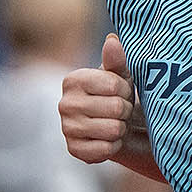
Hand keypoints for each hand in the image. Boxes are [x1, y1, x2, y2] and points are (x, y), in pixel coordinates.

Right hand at [61, 32, 136, 163]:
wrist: (110, 125)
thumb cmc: (115, 95)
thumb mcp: (119, 74)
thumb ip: (116, 58)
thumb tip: (112, 41)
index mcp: (73, 80)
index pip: (115, 85)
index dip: (126, 90)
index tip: (122, 92)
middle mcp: (65, 103)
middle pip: (116, 108)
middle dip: (126, 110)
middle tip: (121, 111)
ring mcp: (67, 128)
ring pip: (113, 129)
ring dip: (121, 128)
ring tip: (116, 123)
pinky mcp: (73, 150)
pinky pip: (106, 149)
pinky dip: (114, 146)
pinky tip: (109, 139)